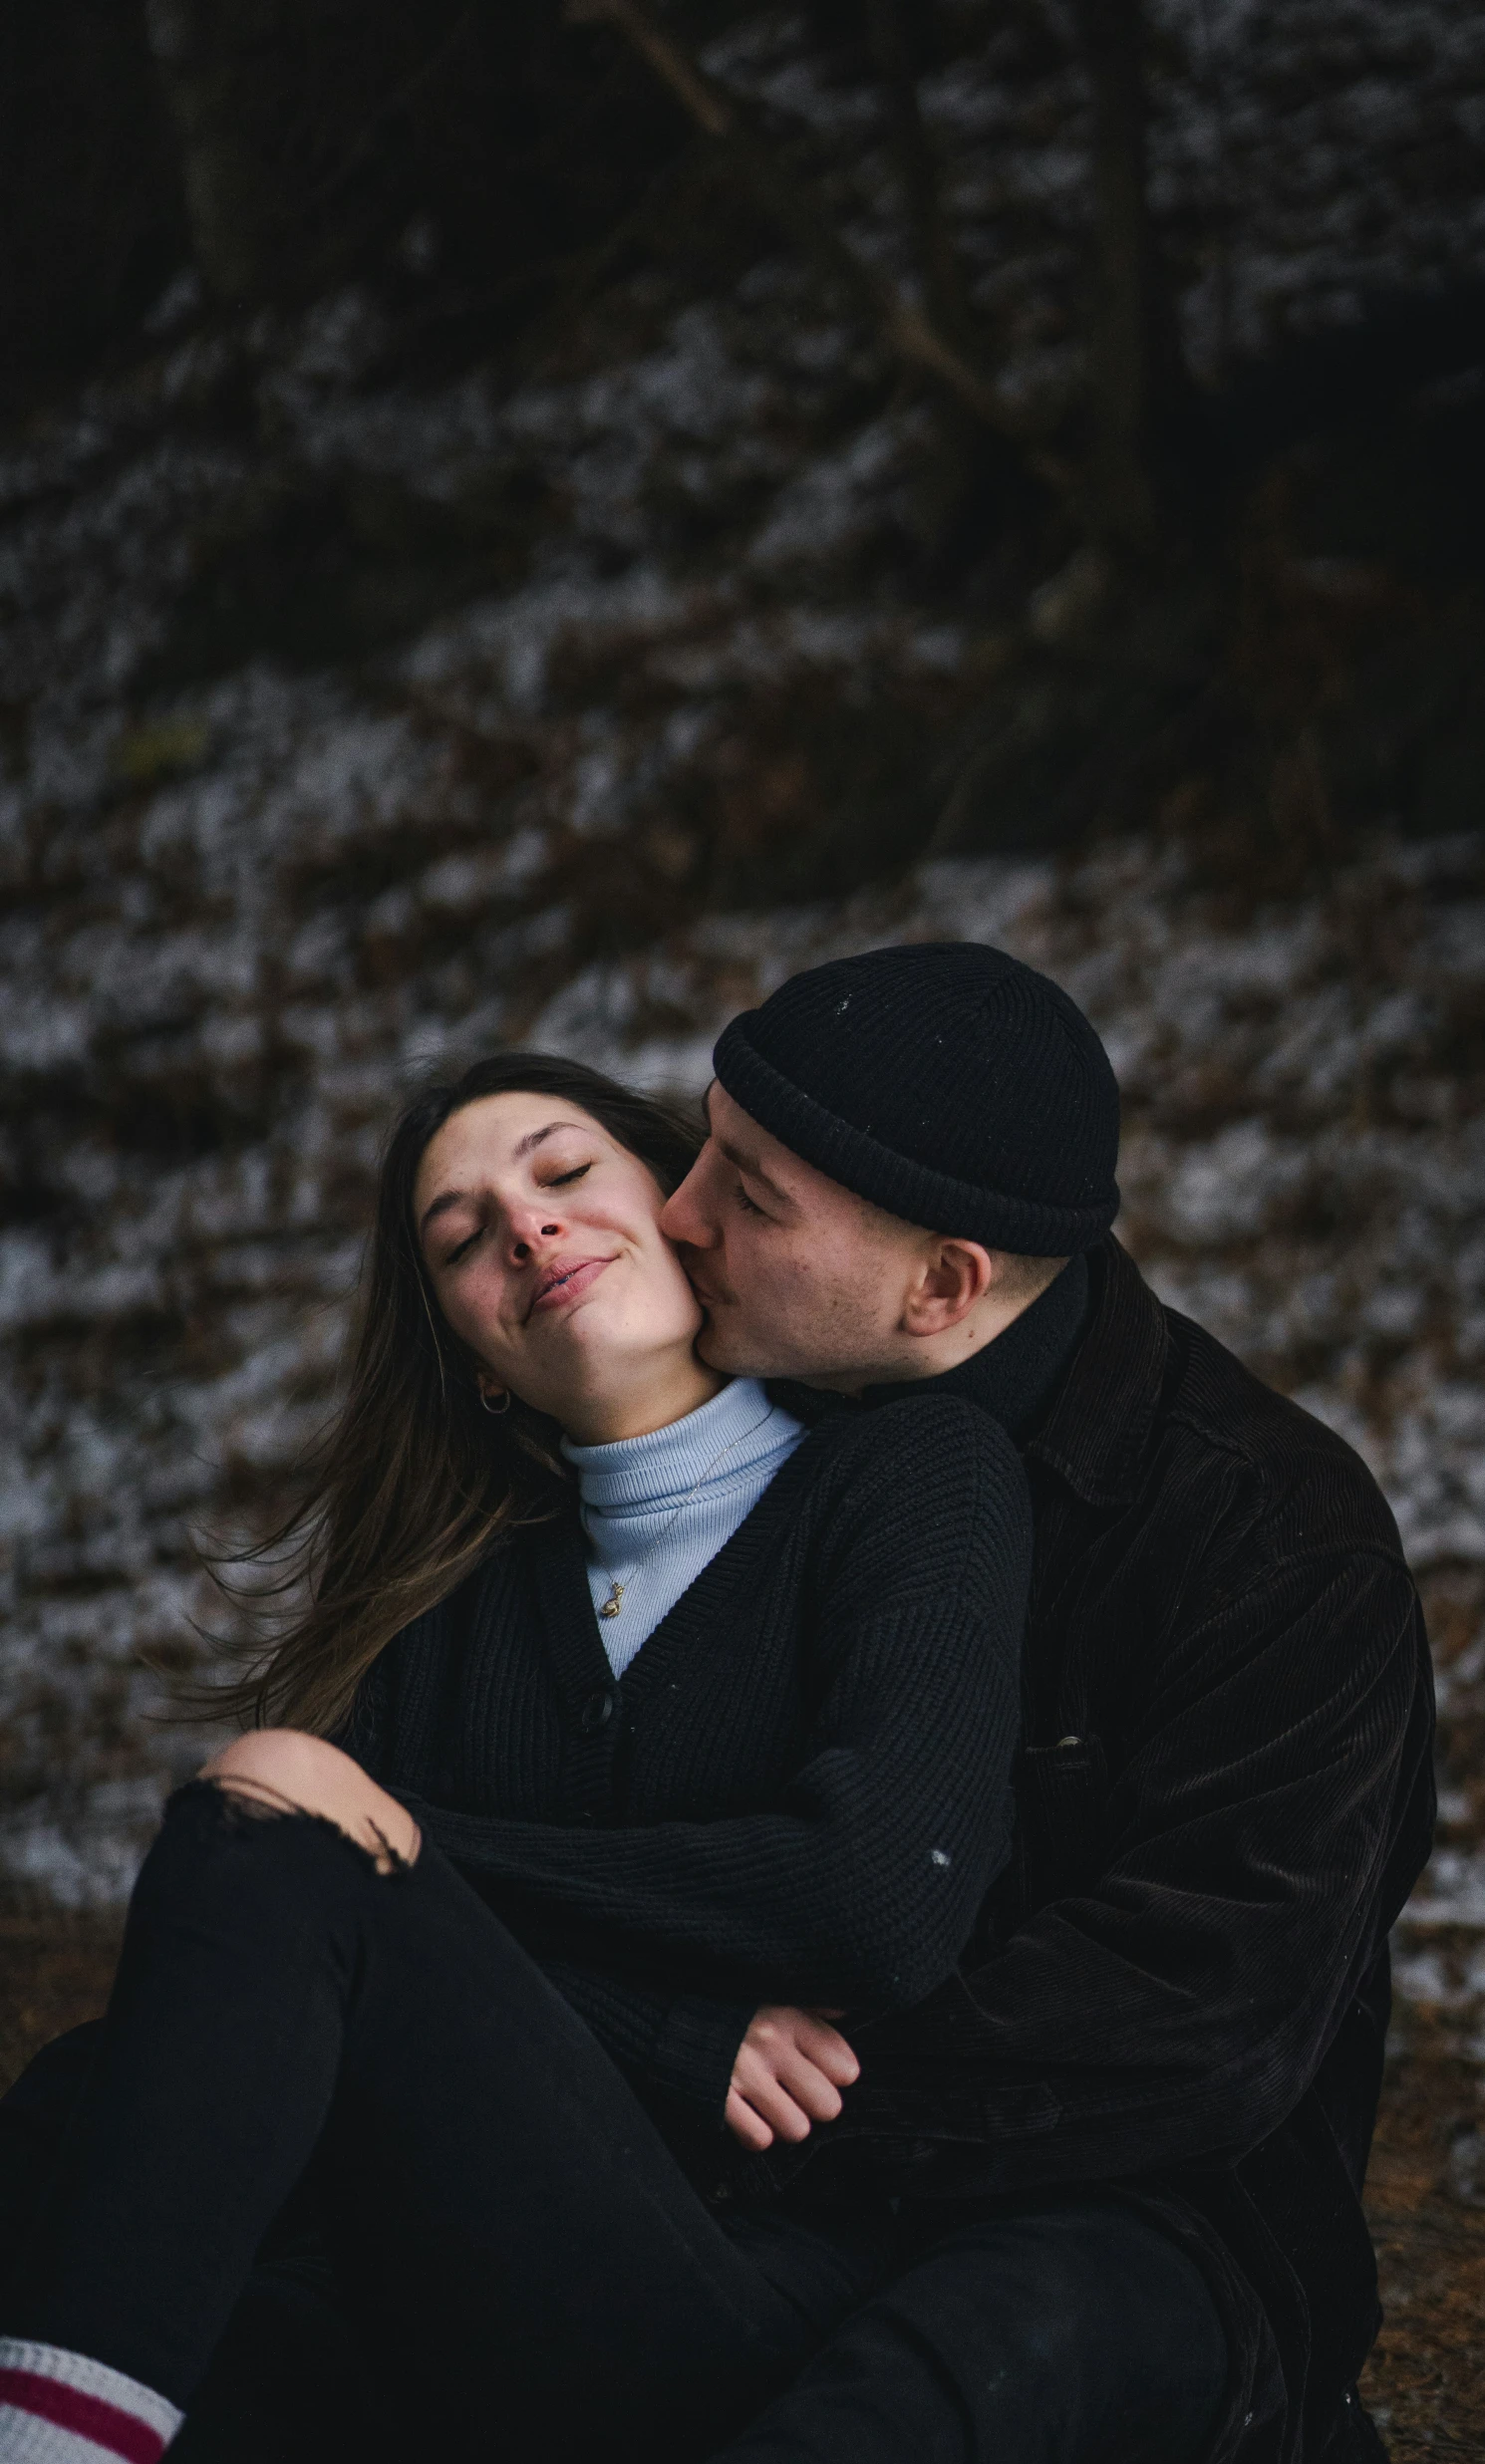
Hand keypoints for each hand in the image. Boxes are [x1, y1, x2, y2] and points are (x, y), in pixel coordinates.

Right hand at [725, 2006, 859, 2150]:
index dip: (838, 2076)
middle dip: (816, 2106)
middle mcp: (771, 2045)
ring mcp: (744, 2073)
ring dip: (787, 2123)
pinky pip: (758, 2138)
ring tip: (775, 2107)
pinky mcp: (718, 2097)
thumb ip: (815, 2006)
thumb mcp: (777, 1993)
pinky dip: (757, 2134)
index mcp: (791, 2017)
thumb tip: (850, 2010)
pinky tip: (752, 2116)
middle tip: (800, 2095)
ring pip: (795, 2129)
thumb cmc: (735, 2006)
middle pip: (827, 2106)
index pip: (845, 2068)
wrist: (671, 2007)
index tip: (824, 2072)